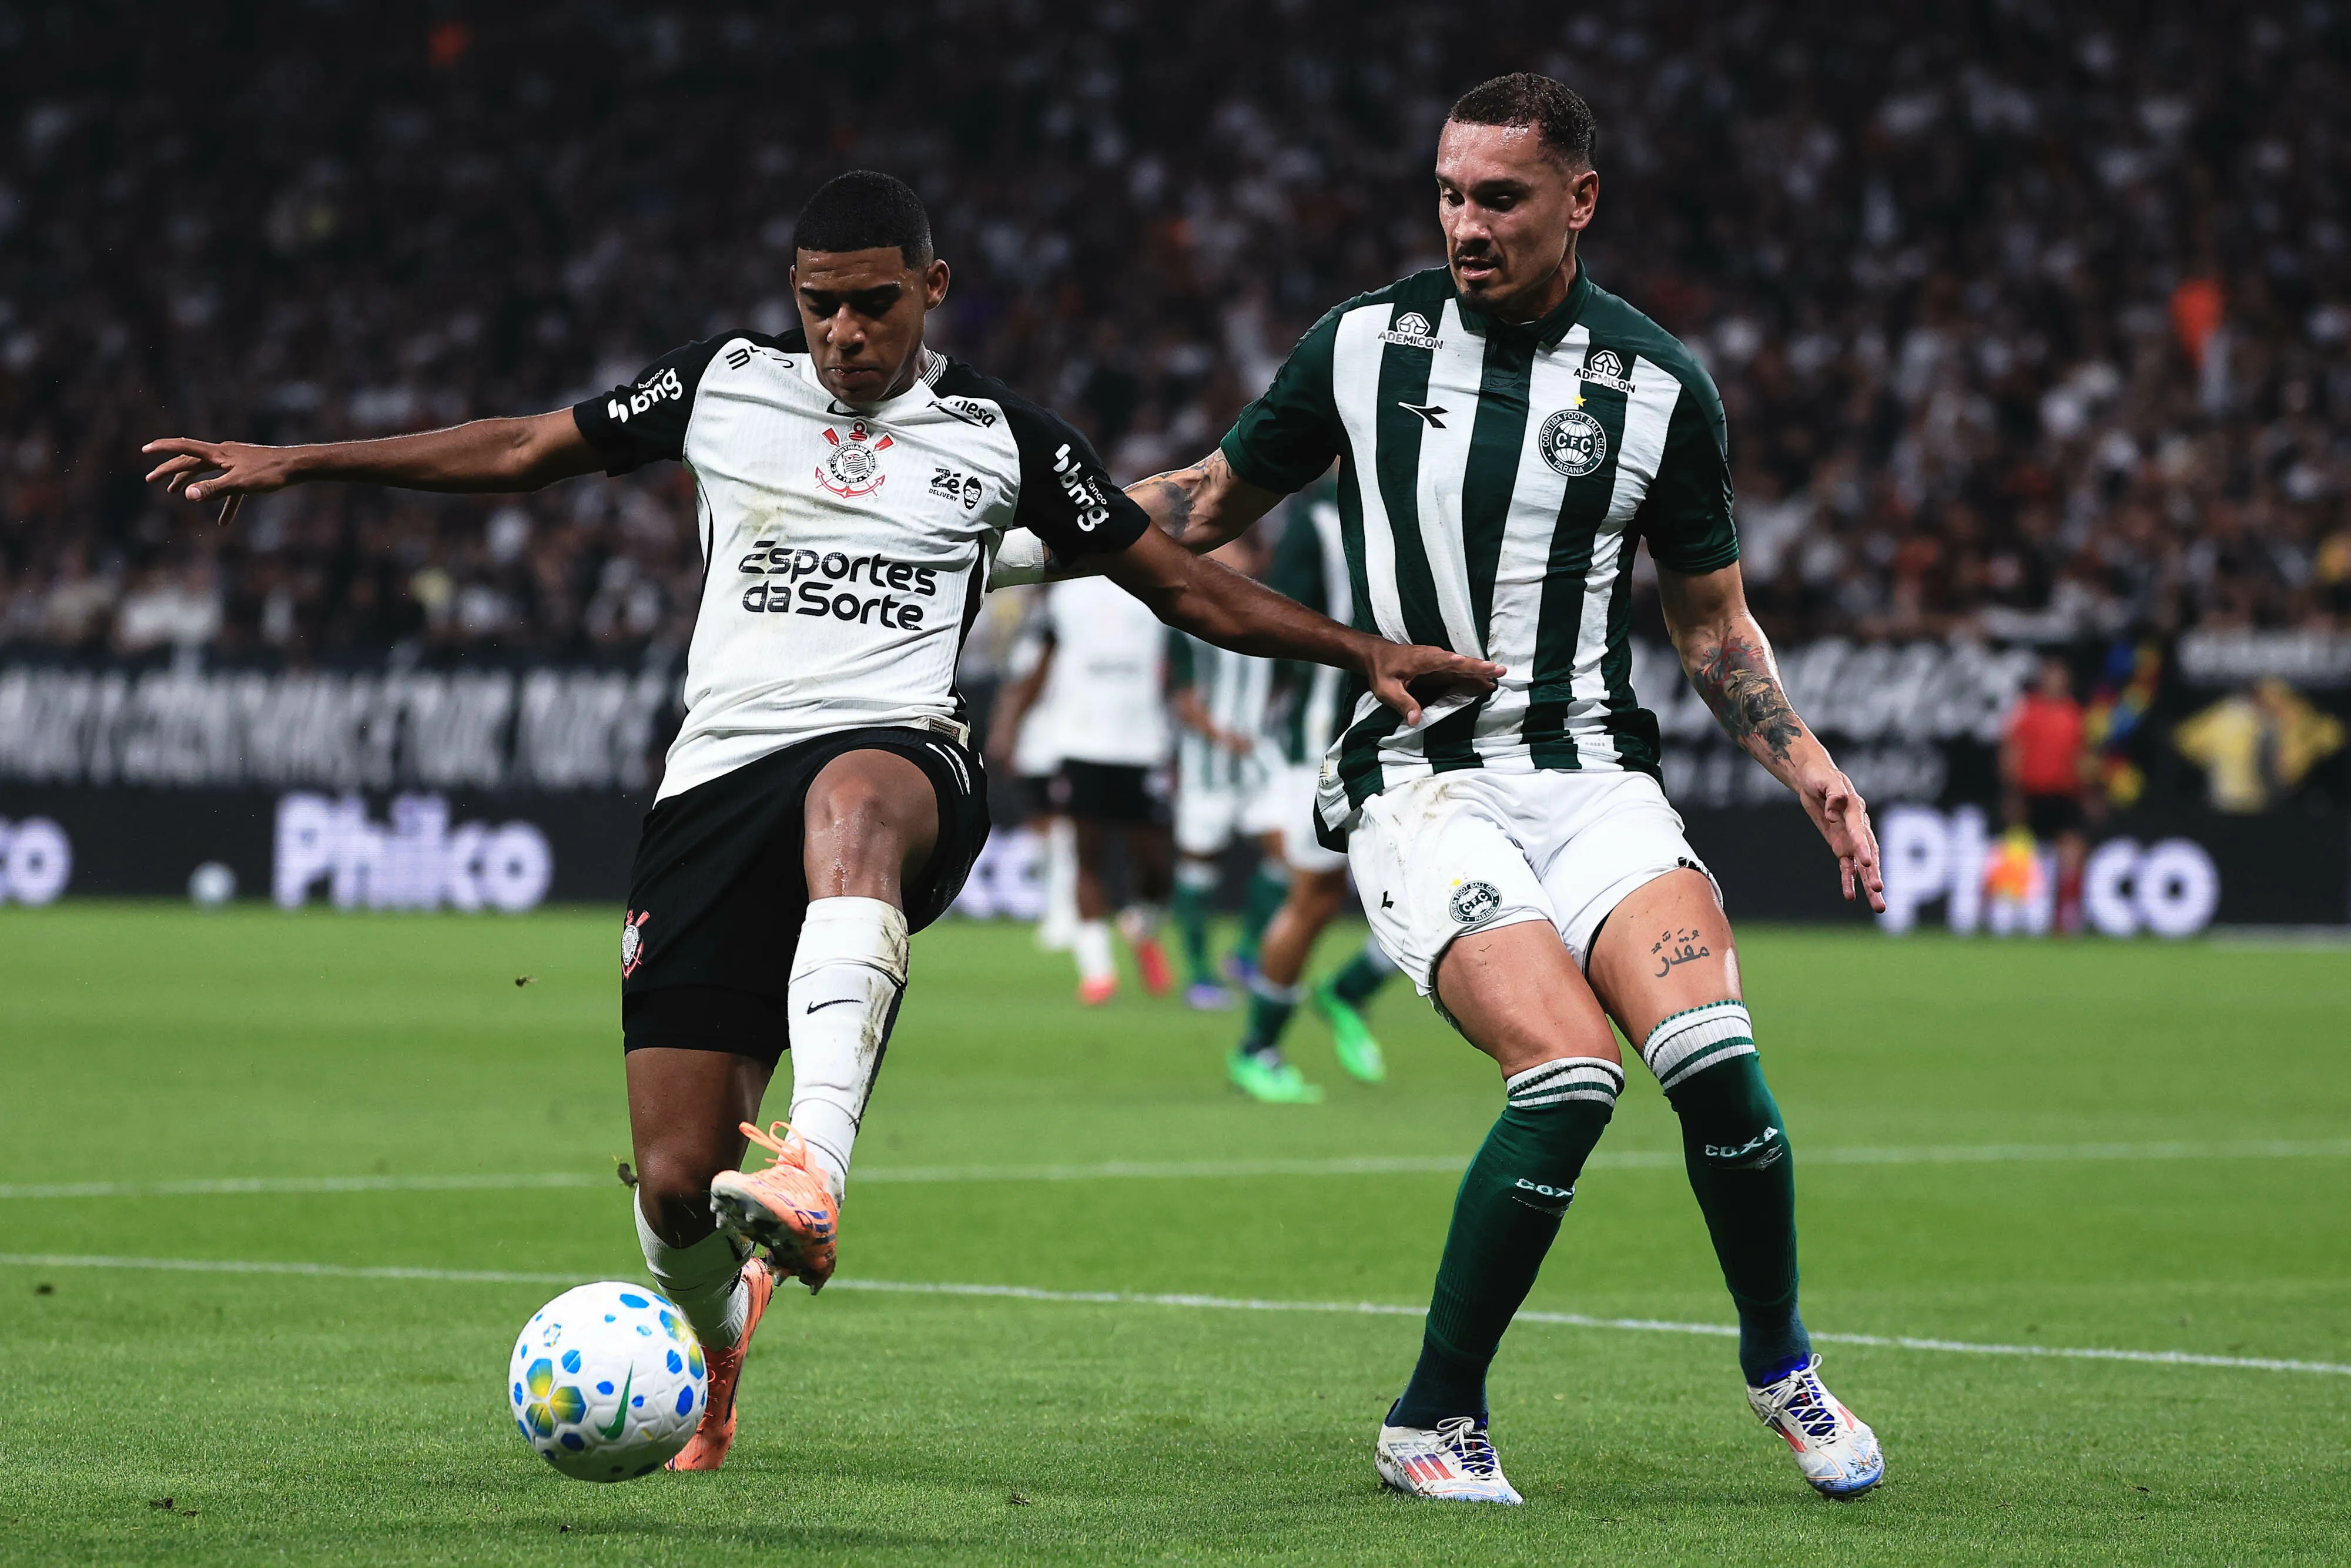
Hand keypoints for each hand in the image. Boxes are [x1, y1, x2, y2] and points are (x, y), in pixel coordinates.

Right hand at [141, 438, 301, 526]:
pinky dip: (224, 503)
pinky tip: (223, 522)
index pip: (184, 448)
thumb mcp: (240, 484)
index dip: (163, 449)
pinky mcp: (246, 472)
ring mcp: (234, 461)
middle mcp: (223, 453)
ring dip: (190, 482)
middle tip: (151, 480)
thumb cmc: (270, 473)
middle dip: (169, 470)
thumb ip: (213, 490)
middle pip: (190, 461)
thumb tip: (187, 495)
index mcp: (218, 453)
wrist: (297, 466)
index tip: (145, 450)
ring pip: (206, 472)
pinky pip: (229, 488)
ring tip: (175, 493)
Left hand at [1356, 638, 1502, 725]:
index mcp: (1422, 660)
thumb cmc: (1381, 671)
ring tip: (1499, 676)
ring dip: (1480, 671)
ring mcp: (1438, 661)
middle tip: (1499, 671)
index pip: (1443, 661)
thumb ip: (1402, 702)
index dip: (1457, 663)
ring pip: (1462, 666)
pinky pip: (1459, 670)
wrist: (1378, 655)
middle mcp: (1434, 657)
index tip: (1471, 664)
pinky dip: (1472, 675)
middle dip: (1478, 667)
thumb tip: (1415, 720)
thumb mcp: (1386, 689)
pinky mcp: (1440, 666)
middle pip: (1459, 663)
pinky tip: (1485, 681)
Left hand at [1795, 763, 1884, 912]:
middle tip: (1879, 891)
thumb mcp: (1824, 780)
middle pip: (1869, 852)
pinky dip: (1848, 881)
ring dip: (1869, 884)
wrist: (1814, 779)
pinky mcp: (1841, 846)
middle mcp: (1858, 827)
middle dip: (1874, 872)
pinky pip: (1846, 867)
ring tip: (1879, 907)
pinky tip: (1851, 897)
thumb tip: (1835, 809)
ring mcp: (1851, 839)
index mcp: (1855, 810)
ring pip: (1863, 866)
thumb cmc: (1820, 776)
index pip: (1860, 831)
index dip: (1863, 846)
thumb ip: (1833, 793)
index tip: (1867, 862)